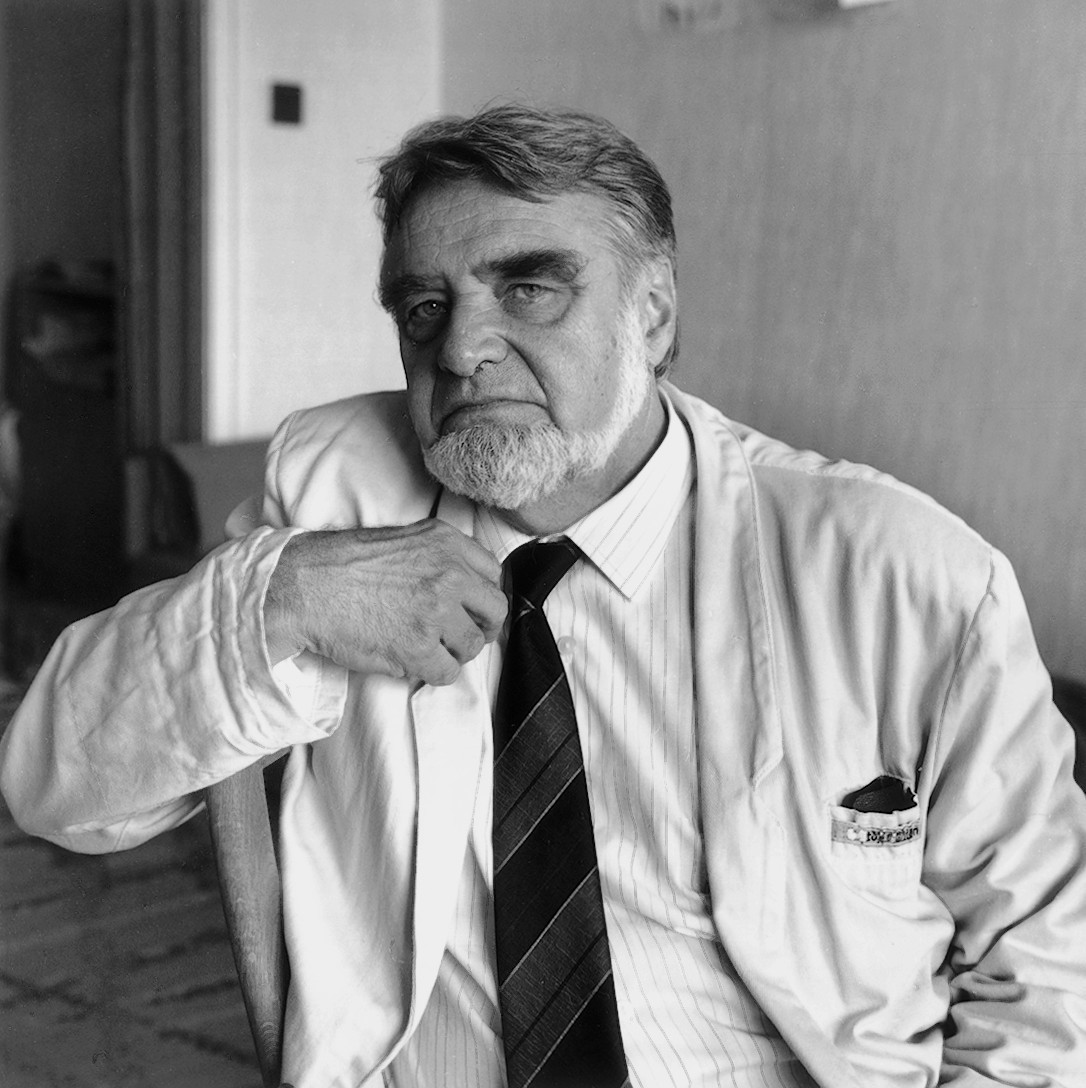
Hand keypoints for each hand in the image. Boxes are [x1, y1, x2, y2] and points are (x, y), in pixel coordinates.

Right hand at [264, 520, 507, 685]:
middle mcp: (449, 574)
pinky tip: (412, 661)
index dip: (481, 596)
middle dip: (480, 626)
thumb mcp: (404, 540)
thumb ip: (440, 558)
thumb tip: (467, 588)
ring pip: (473, 645)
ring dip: (453, 651)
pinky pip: (448, 672)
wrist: (304, 586)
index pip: (493, 573)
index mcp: (446, 543)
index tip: (469, 608)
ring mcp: (436, 611)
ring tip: (426, 646)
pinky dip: (433, 672)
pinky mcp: (418, 647)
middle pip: (495, 610)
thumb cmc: (343, 564)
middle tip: (459, 635)